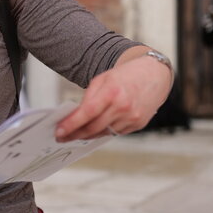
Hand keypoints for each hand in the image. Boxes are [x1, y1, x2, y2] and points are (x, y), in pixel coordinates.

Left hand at [55, 54, 172, 140]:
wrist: (153, 75)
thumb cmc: (125, 76)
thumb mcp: (102, 79)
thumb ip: (88, 98)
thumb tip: (74, 116)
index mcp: (112, 92)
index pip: (87, 113)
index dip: (71, 124)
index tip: (59, 131)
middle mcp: (123, 107)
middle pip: (93, 127)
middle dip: (75, 134)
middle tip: (62, 137)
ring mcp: (132, 118)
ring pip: (103, 133)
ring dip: (88, 135)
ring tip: (75, 134)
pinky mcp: (138, 124)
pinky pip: (115, 133)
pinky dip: (103, 132)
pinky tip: (96, 128)